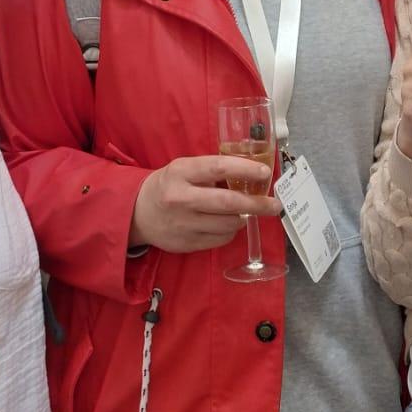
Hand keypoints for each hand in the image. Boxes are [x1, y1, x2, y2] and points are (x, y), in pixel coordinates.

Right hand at [130, 156, 281, 253]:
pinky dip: (230, 231)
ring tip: (245, 212)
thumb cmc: (168, 185)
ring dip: (243, 218)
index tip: (265, 173)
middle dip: (257, 204)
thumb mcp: (183, 169)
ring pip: (228, 224)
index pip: (218, 167)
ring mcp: (184, 224)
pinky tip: (226, 224)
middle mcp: (181, 198)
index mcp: (181, 172)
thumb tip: (250, 173)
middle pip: (228, 202)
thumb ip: (211, 170)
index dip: (245, 169)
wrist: (137, 213)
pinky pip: (220, 239)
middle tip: (274, 205)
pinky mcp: (186, 243)